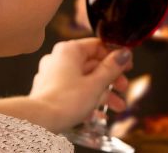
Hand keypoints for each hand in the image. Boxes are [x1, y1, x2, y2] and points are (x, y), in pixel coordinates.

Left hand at [0, 38, 131, 132]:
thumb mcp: (96, 84)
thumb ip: (112, 68)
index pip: (97, 46)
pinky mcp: (49, 91)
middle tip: (123, 87)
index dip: (115, 56)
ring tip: (117, 107)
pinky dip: (87, 100)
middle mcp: (58, 59)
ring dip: (102, 93)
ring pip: (84, 80)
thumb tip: (124, 54)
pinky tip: (98, 115)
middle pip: (92, 65)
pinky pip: (73, 92)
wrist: (39, 121)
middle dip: (111, 80)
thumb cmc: (65, 101)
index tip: (127, 65)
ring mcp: (52, 75)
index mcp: (69, 51)